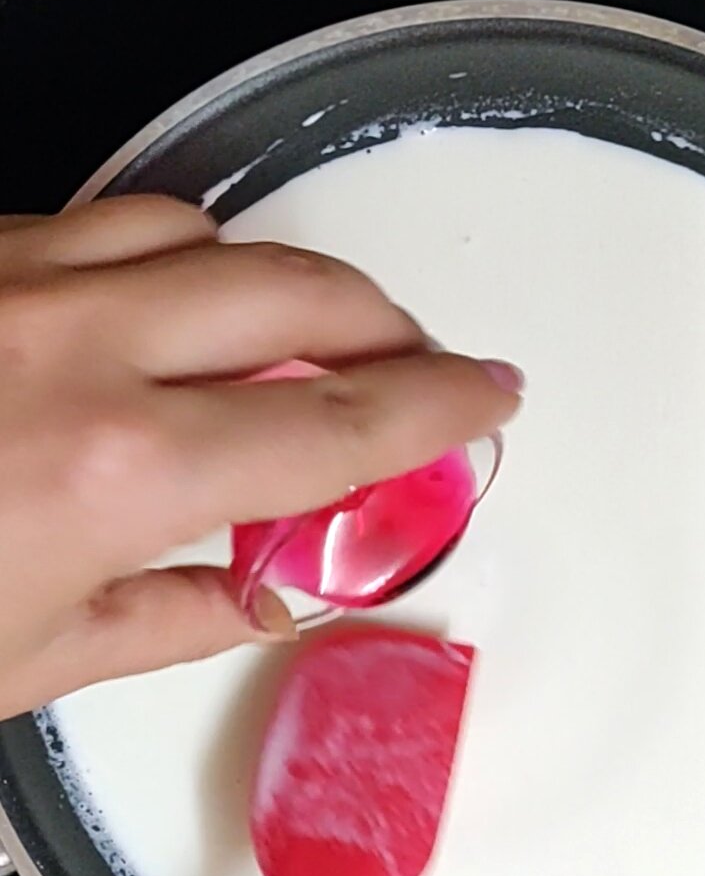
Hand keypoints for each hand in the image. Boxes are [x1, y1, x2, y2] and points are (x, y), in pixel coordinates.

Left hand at [0, 196, 521, 717]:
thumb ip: (169, 621)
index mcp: (114, 470)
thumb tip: (256, 603)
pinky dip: (168, 260)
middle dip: (385, 327)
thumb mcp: (27, 654)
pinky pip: (105, 221)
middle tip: (410, 367)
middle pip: (301, 294)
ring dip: (275, 288)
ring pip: (206, 235)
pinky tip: (165, 316)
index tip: (487, 396)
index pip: (340, 424)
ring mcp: (15, 278)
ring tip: (286, 348)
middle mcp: (72, 345)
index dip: (439, 407)